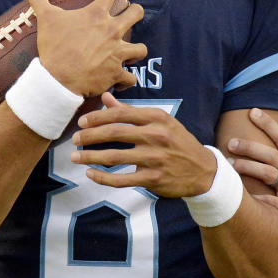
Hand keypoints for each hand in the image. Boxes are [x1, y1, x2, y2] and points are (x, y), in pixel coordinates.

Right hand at [28, 0, 146, 95]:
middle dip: (134, 12)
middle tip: (127, 15)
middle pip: (136, 13)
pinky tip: (121, 79)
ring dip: (136, 50)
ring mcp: (117, 53)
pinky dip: (126, 79)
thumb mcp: (45, 19)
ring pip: (141, 49)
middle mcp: (112, 31)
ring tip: (129, 52)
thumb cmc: (54, 47)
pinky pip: (131, 78)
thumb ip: (40, 0)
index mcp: (97, 15)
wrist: (57, 78)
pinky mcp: (116, 73)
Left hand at [69, 93, 217, 196]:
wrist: (203, 170)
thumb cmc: (177, 142)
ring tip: (76, 157)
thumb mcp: (160, 122)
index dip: (98, 117)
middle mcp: (156, 136)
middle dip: (89, 136)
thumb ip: (131, 111)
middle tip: (75, 139)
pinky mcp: (153, 178)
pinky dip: (102, 178)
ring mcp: (155, 158)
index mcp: (157, 118)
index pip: (121, 114)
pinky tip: (91, 174)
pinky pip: (121, 179)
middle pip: (114, 134)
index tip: (82, 122)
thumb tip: (106, 97)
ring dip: (90, 157)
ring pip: (114, 157)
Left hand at [226, 108, 277, 257]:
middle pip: (272, 155)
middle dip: (250, 147)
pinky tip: (239, 197)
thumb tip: (265, 150)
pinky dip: (254, 199)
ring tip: (230, 165)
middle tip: (231, 142)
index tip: (253, 112)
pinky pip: (269, 203)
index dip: (269, 125)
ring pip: (269, 174)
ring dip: (248, 167)